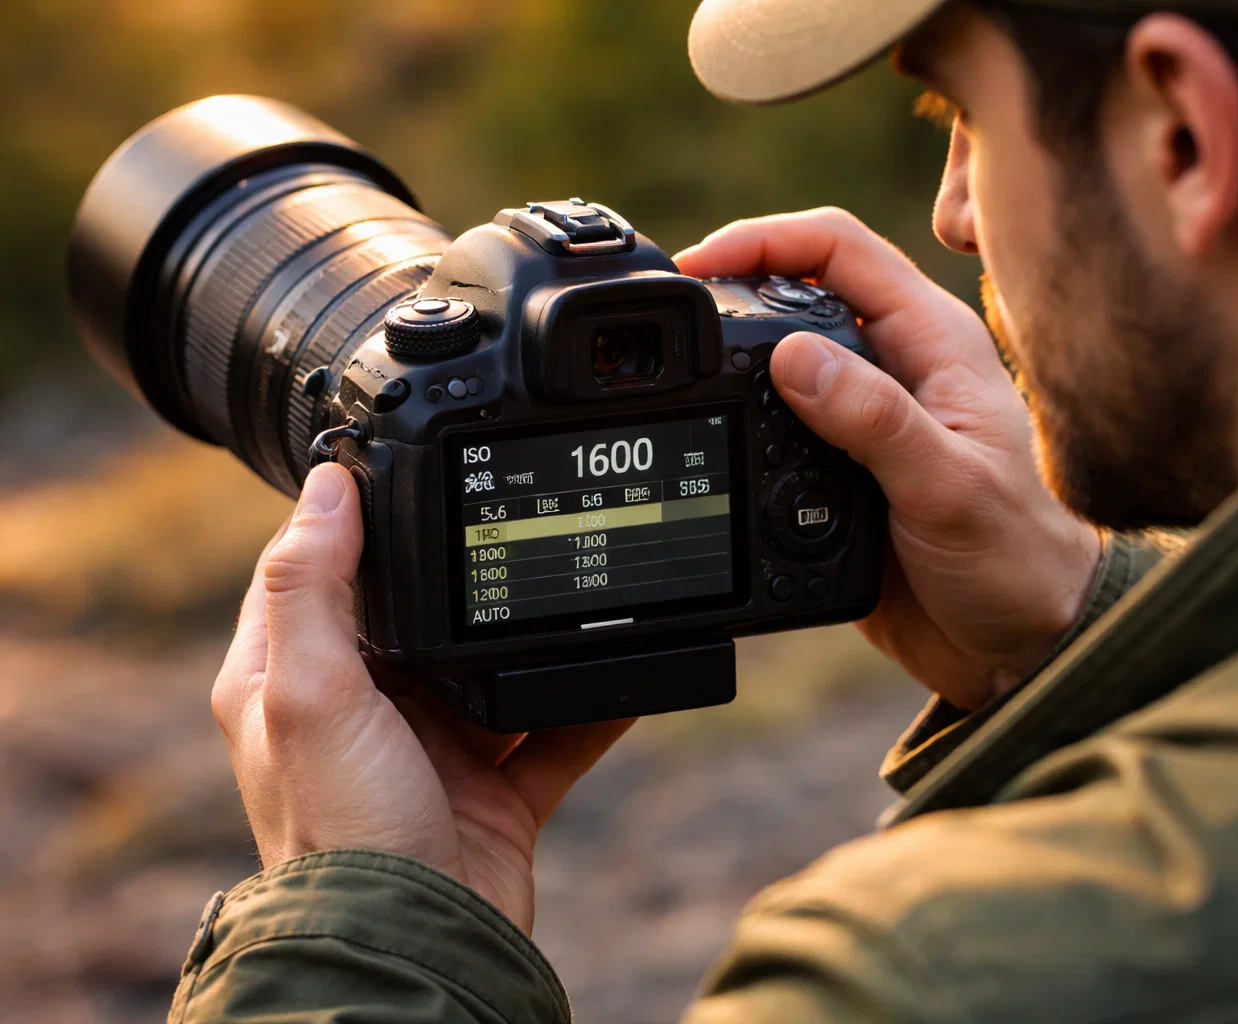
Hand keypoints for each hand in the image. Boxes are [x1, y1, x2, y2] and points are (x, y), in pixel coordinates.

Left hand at [212, 464, 630, 932]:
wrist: (420, 945)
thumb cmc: (344, 833)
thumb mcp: (311, 695)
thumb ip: (313, 588)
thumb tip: (328, 485)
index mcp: (294, 682)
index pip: (315, 575)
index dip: (354, 524)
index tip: (407, 472)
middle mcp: (363, 711)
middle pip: (421, 615)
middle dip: (469, 576)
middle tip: (520, 520)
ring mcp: (434, 749)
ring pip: (495, 667)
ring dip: (536, 637)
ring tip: (583, 587)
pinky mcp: (495, 787)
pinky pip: (553, 727)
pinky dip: (589, 703)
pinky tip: (625, 670)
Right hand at [676, 209, 1101, 708]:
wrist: (1024, 644)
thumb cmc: (1019, 558)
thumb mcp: (948, 485)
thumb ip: (874, 419)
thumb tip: (792, 357)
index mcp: (933, 342)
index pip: (839, 249)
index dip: (764, 240)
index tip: (700, 265)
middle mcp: (898, 368)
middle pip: (797, 294)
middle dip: (733, 294)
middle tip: (678, 320)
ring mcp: (865, 420)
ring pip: (780, 363)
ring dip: (731, 366)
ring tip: (685, 380)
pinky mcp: (838, 474)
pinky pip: (775, 432)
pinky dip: (739, 430)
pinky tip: (717, 447)